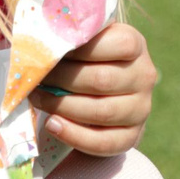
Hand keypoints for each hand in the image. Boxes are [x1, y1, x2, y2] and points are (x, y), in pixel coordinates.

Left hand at [31, 21, 158, 157]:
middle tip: (35, 78)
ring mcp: (141, 108)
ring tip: (37, 99)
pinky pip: (104, 142)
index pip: (118, 44)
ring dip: (63, 106)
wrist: (101, 94)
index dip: (81, 49)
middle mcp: (144, 75)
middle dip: (62, 79)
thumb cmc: (85, 59)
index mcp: (135, 44)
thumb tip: (39, 38)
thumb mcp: (86, 40)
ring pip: (102, 111)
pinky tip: (52, 124)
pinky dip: (73, 135)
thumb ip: (71, 36)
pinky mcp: (132, 136)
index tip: (50, 51)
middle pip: (102, 80)